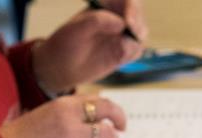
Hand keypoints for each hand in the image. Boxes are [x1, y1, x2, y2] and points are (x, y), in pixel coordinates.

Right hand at [0, 95, 124, 137]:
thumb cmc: (21, 135)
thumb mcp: (45, 113)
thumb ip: (68, 114)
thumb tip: (91, 122)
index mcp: (63, 103)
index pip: (98, 99)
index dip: (111, 108)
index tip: (114, 118)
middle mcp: (69, 115)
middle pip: (108, 111)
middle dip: (120, 120)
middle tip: (121, 130)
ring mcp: (70, 135)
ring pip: (106, 134)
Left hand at [32, 0, 147, 92]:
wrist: (61, 67)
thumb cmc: (65, 44)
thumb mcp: (75, 29)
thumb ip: (97, 21)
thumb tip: (121, 23)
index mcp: (104, 5)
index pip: (126, 0)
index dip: (132, 8)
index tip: (129, 22)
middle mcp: (115, 16)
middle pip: (137, 14)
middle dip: (137, 25)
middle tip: (131, 37)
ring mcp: (121, 34)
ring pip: (140, 33)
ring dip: (135, 40)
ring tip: (120, 50)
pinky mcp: (123, 50)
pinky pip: (136, 49)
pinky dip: (132, 53)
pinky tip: (119, 58)